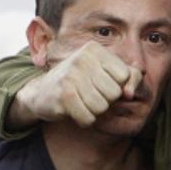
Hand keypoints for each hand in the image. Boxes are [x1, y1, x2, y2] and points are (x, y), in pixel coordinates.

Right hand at [12, 43, 140, 127]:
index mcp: (94, 49)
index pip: (124, 75)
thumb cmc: (78, 83)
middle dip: (105, 100)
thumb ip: (129, 78)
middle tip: (88, 95)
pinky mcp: (63, 95)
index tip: (100, 84)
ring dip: (94, 111)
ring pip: (102, 106)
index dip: (116, 86)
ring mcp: (71, 76)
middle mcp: (82, 58)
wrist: (41, 93)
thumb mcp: (104, 73)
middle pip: (114, 93)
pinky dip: (84, 120)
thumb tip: (129, 94)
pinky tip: (74, 111)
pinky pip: (88, 118)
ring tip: (81, 102)